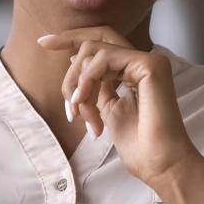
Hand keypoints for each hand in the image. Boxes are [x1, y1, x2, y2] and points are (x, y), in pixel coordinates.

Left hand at [37, 27, 203, 190]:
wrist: (159, 165)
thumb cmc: (139, 146)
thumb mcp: (106, 109)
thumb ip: (94, 86)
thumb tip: (75, 61)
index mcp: (134, 71)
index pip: (100, 43)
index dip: (70, 39)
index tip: (43, 42)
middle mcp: (142, 61)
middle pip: (93, 43)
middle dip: (71, 70)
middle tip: (70, 104)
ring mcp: (149, 61)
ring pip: (94, 51)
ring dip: (78, 84)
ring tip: (80, 113)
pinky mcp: (150, 65)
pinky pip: (103, 59)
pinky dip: (87, 80)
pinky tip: (84, 103)